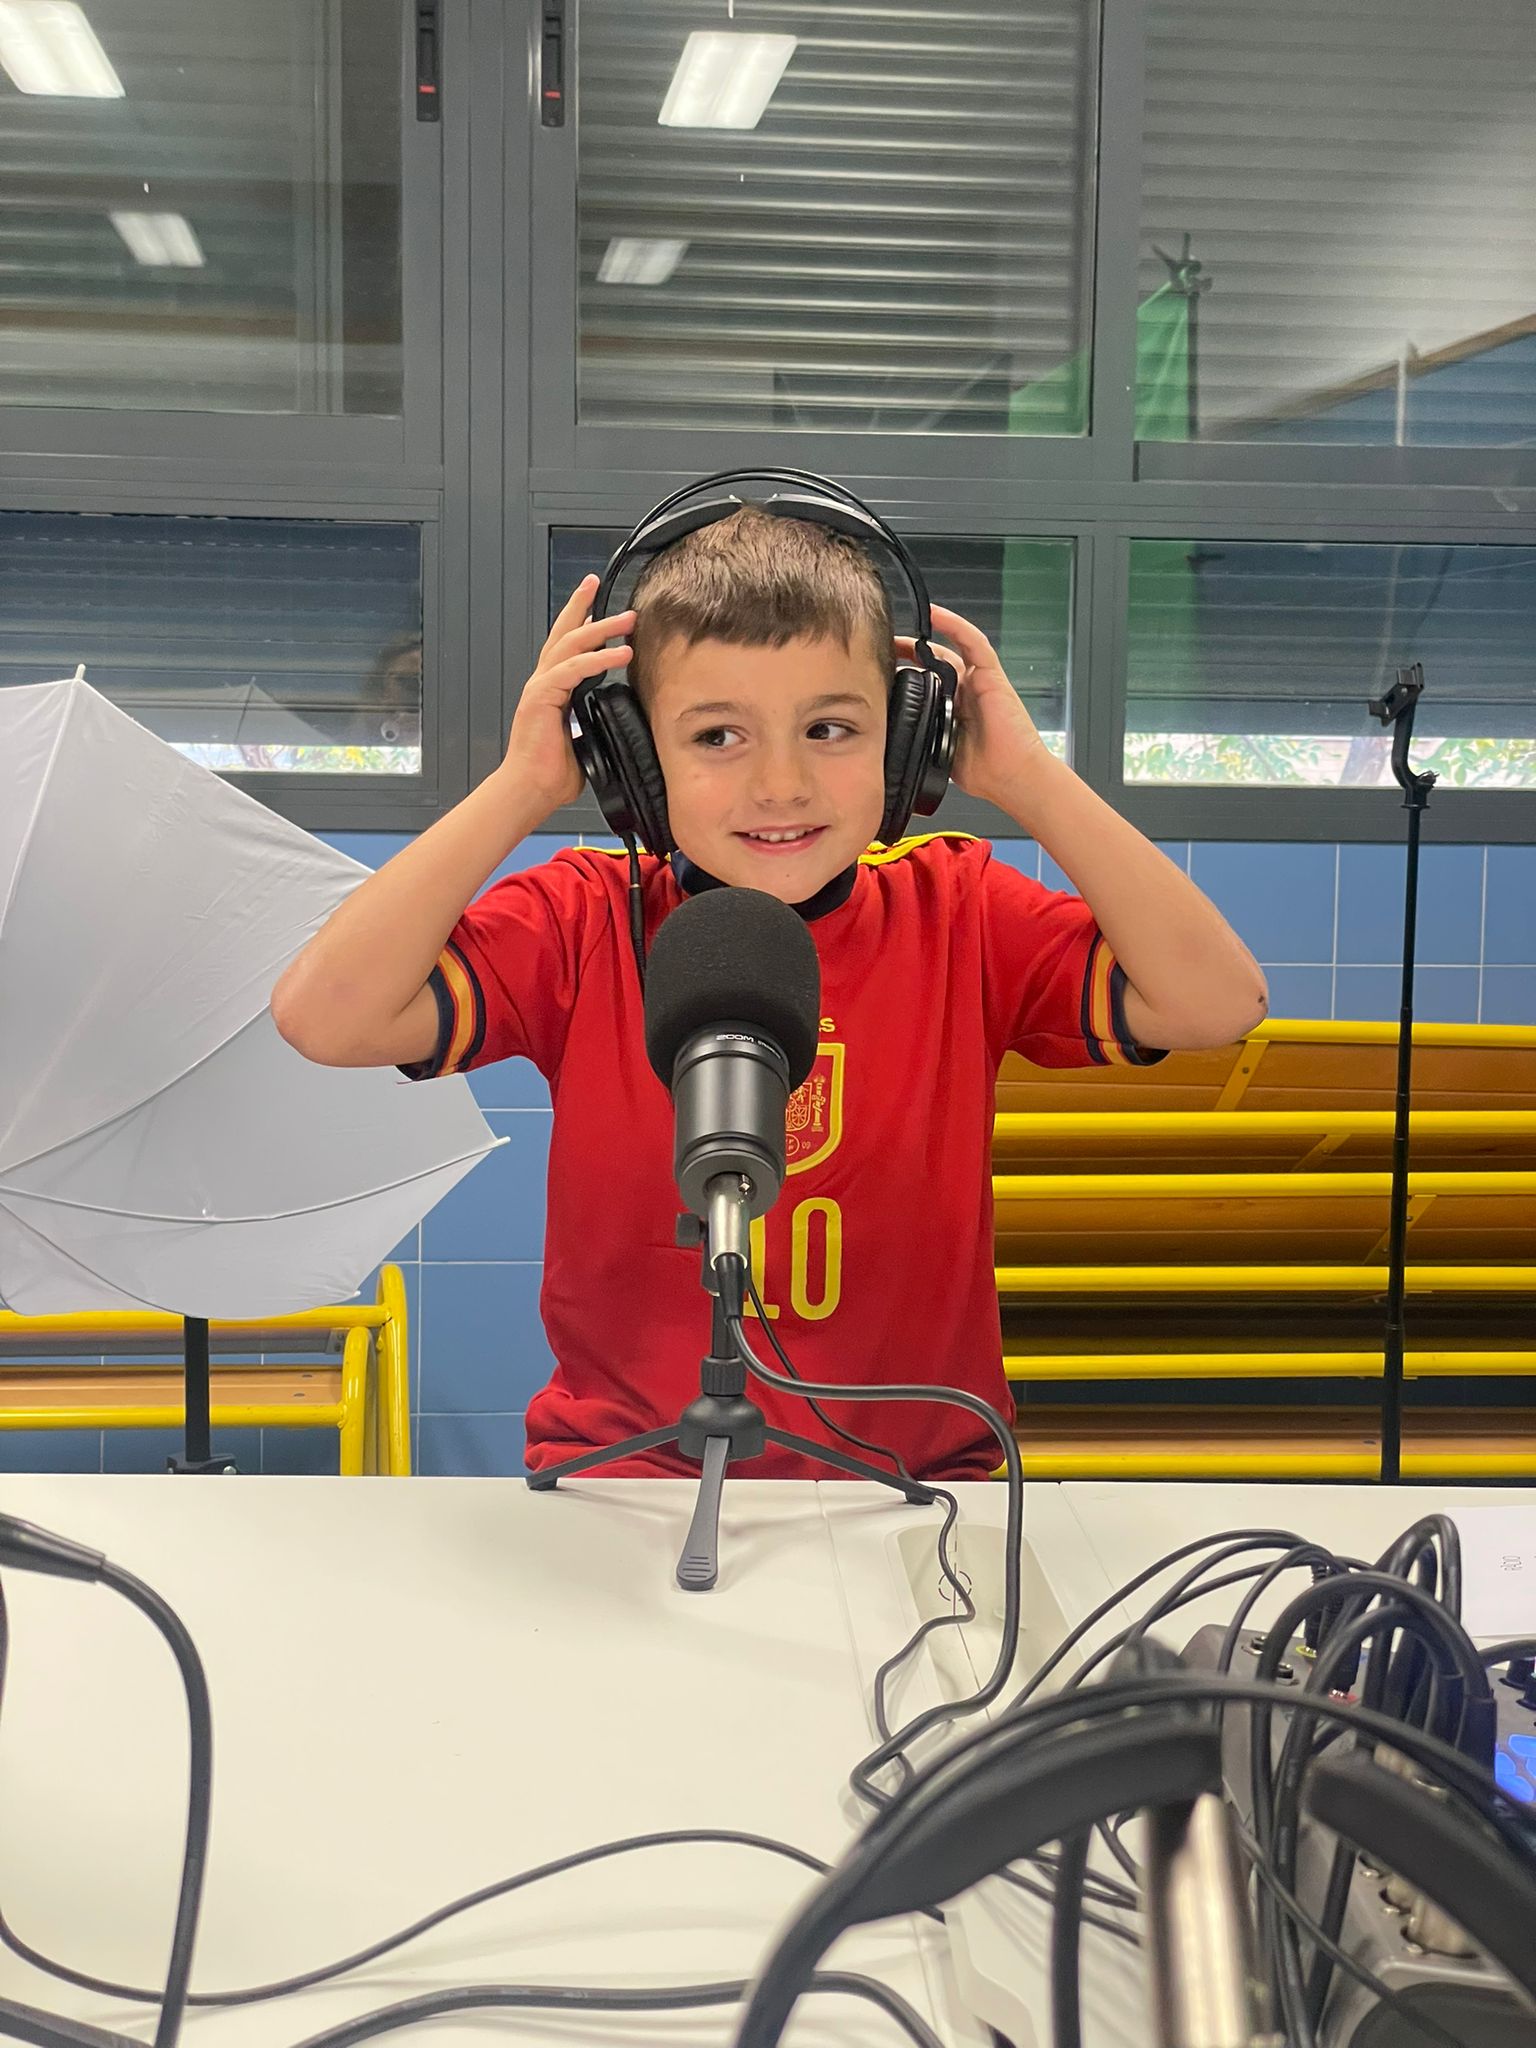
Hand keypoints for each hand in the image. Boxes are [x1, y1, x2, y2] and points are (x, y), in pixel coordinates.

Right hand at [504, 575, 635, 816]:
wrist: (530, 791)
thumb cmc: (552, 774)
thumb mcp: (586, 742)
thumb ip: (598, 725)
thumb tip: (622, 724)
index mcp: (552, 690)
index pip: (568, 648)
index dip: (582, 623)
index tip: (598, 606)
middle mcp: (543, 682)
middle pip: (563, 632)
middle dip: (582, 606)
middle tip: (598, 583)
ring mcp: (540, 687)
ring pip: (570, 644)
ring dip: (601, 628)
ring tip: (628, 620)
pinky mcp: (541, 697)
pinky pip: (572, 669)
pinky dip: (598, 659)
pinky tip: (621, 654)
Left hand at [895, 603, 1044, 807]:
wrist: (1013, 778)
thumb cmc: (986, 773)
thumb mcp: (939, 752)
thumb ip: (921, 737)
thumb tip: (889, 736)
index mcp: (952, 710)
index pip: (923, 684)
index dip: (901, 674)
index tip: (877, 671)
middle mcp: (965, 692)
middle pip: (931, 664)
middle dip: (904, 653)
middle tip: (878, 648)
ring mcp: (978, 682)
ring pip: (948, 649)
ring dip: (923, 638)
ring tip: (897, 631)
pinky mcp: (991, 675)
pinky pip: (973, 642)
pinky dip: (955, 626)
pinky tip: (935, 613)